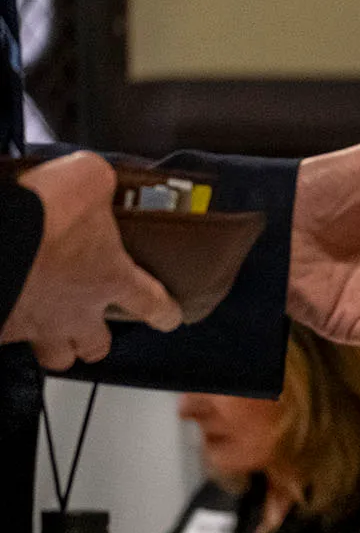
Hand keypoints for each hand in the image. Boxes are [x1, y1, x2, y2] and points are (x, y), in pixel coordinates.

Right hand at [4, 152, 180, 367]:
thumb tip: (97, 176)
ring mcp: (35, 326)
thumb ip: (99, 181)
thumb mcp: (86, 179)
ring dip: (56, 347)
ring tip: (52, 331)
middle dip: (97, 340)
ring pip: (55, 357)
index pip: (152, 304)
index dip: (165, 312)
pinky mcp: (1, 329)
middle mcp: (75, 311)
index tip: (170, 317)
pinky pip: (10, 340)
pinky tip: (12, 314)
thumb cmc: (42, 214)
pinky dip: (11, 330)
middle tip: (94, 327)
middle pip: (96, 346)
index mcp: (109, 278)